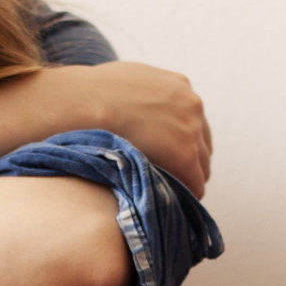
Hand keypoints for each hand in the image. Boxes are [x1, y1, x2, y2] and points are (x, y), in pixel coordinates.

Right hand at [82, 61, 212, 197]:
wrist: (84, 103)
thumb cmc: (90, 94)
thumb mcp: (125, 82)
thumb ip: (142, 96)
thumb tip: (133, 111)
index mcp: (178, 86)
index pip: (192, 122)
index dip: (180, 143)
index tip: (166, 157)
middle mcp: (192, 104)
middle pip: (202, 144)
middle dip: (188, 162)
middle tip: (167, 180)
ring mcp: (191, 130)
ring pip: (202, 166)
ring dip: (186, 178)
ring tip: (165, 194)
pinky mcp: (185, 155)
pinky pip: (195, 184)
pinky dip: (185, 192)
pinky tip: (169, 203)